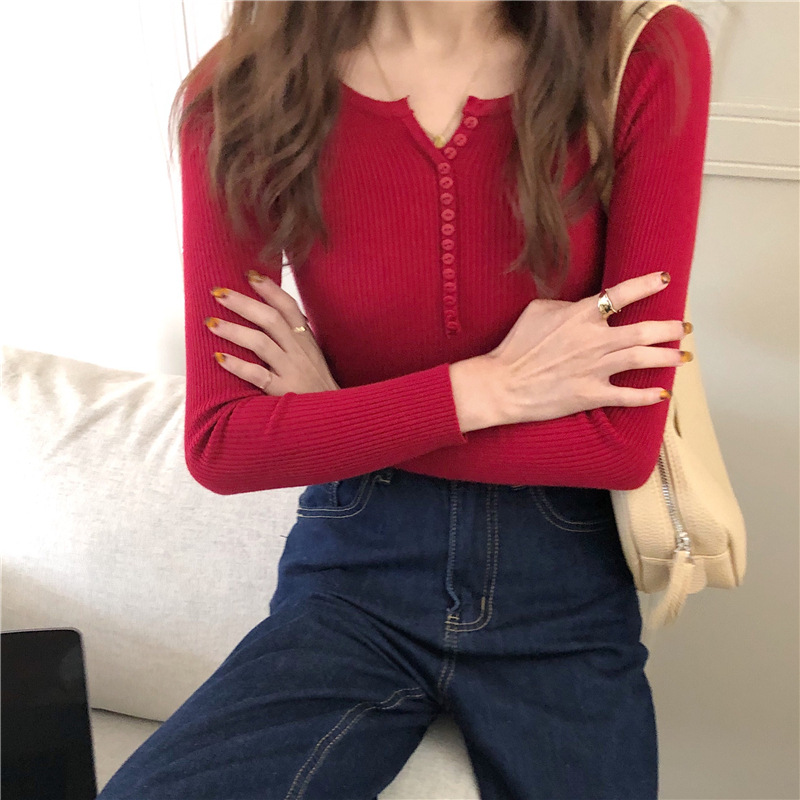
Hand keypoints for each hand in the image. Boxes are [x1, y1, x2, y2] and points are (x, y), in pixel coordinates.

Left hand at [205, 270, 339, 394]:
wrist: (336, 420)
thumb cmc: (319, 390)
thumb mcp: (313, 359)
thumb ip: (295, 340)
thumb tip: (269, 318)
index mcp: (307, 342)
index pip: (289, 307)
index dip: (270, 289)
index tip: (249, 274)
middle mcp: (300, 353)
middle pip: (271, 319)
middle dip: (243, 302)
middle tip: (218, 291)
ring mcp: (292, 372)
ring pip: (261, 343)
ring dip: (234, 330)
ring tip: (211, 322)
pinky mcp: (284, 392)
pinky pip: (258, 376)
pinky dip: (238, 366)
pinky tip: (219, 357)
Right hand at [482, 270, 690, 425]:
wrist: (502, 384)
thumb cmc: (516, 346)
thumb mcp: (537, 311)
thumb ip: (566, 305)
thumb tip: (582, 307)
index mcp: (581, 315)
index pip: (622, 294)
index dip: (647, 284)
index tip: (666, 279)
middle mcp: (595, 340)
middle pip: (643, 330)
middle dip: (670, 328)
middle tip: (685, 328)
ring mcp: (595, 368)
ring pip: (642, 359)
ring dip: (667, 357)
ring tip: (684, 356)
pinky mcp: (591, 394)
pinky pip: (627, 396)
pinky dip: (648, 396)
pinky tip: (663, 394)